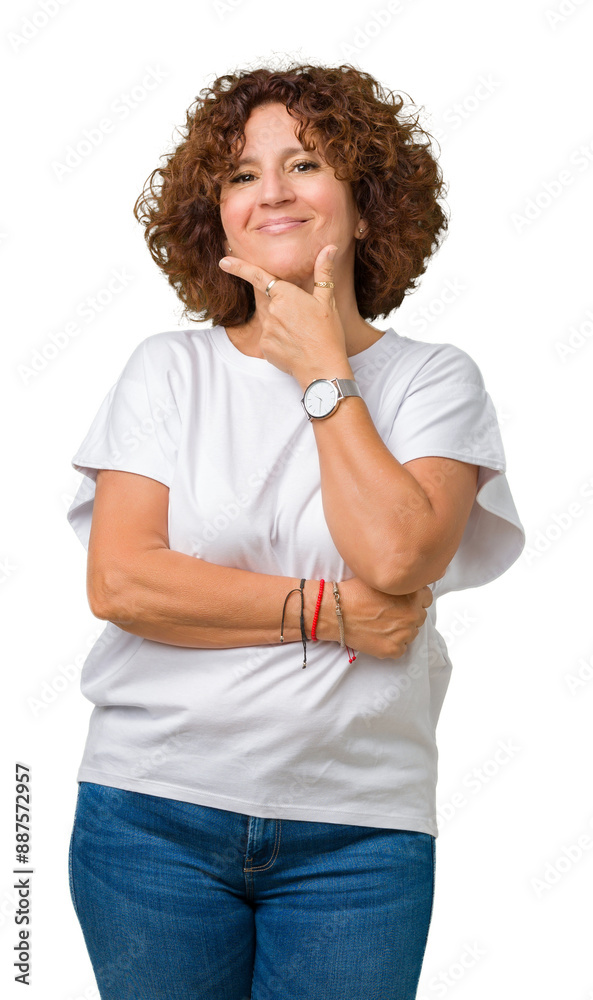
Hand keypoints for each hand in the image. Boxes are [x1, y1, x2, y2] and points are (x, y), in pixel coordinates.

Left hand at [218, 244, 348, 382]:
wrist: (323, 369)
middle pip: (272, 303)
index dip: (239, 268)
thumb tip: (329, 248)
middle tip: (304, 324)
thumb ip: (323, 272)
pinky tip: (295, 348)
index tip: (223, 262)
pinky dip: (281, 342)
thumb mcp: (327, 301)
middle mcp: (271, 311)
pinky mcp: (264, 347)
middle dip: (285, 311)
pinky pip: (270, 339)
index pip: (258, 276)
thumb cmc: (328, 333)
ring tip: (303, 337)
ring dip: (284, 327)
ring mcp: (266, 330)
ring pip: (271, 322)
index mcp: (285, 294)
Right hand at [328, 577, 433, 660]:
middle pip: (419, 616)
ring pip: (411, 634)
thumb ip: (400, 582)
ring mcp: (404, 634)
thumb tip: (409, 583)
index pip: (426, 598)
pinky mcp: (393, 649)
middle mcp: (413, 614)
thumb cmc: (354, 592)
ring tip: (381, 625)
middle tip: (388, 614)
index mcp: (413, 594)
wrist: (335, 611)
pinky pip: (400, 649)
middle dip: (407, 615)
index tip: (403, 602)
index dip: (413, 599)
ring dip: (401, 631)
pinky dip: (391, 645)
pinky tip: (378, 636)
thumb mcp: (382, 578)